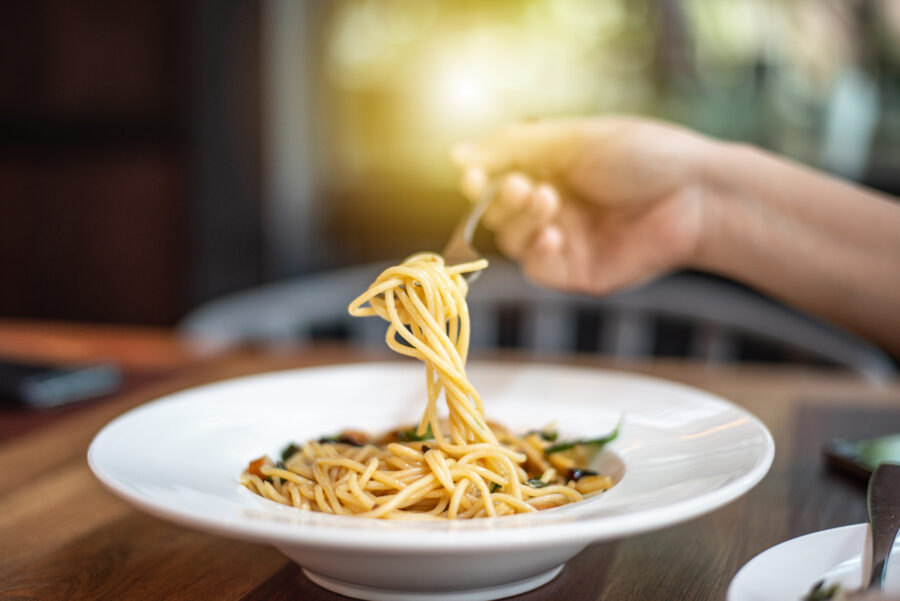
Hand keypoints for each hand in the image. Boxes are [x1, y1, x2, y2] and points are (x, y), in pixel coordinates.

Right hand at [451, 117, 717, 294]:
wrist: (697, 194)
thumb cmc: (644, 156)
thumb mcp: (572, 138)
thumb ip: (512, 146)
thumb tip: (454, 156)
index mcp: (553, 170)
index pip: (497, 178)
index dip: (480, 179)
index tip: (472, 174)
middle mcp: (555, 206)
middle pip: (498, 213)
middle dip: (500, 198)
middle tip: (520, 185)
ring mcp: (567, 241)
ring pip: (513, 242)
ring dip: (520, 220)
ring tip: (548, 198)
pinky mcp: (579, 273)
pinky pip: (538, 269)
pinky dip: (537, 250)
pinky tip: (554, 232)